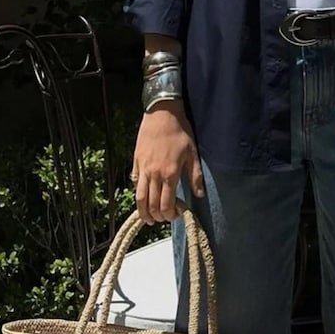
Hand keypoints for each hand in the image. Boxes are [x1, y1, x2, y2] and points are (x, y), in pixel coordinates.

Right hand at [132, 101, 204, 224]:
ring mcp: (143, 168)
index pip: (167, 203)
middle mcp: (154, 174)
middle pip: (152, 203)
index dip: (170, 214)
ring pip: (140, 196)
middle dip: (157, 216)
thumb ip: (195, 176)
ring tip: (148, 219)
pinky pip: (135, 182)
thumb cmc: (180, 132)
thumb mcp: (193, 154)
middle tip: (163, 219)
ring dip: (143, 211)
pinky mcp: (136, 161)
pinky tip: (143, 198)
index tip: (175, 216)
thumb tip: (199, 195)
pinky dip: (138, 193)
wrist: (162, 114)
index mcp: (170, 174)